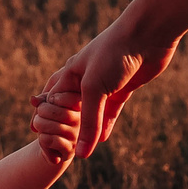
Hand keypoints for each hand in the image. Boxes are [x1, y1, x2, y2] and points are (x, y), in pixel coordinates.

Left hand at [30, 86, 82, 162]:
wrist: (51, 145)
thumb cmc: (50, 120)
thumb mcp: (47, 106)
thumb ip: (42, 100)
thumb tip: (33, 100)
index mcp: (81, 105)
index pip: (67, 98)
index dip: (52, 98)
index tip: (49, 102)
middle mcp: (84, 120)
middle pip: (60, 112)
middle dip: (42, 111)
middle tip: (38, 116)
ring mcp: (79, 136)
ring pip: (56, 127)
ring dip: (40, 125)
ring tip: (38, 126)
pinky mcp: (71, 149)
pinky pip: (54, 140)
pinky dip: (43, 139)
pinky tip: (43, 138)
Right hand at [42, 15, 178, 155]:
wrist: (148, 34)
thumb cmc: (114, 54)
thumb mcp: (95, 89)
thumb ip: (88, 122)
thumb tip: (82, 153)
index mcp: (71, 73)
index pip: (52, 99)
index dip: (47, 117)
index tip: (39, 136)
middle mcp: (86, 78)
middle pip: (72, 107)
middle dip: (67, 125)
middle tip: (60, 146)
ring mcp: (106, 83)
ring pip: (94, 112)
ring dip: (89, 129)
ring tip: (83, 150)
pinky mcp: (124, 87)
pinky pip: (112, 110)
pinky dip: (107, 124)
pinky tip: (104, 140)